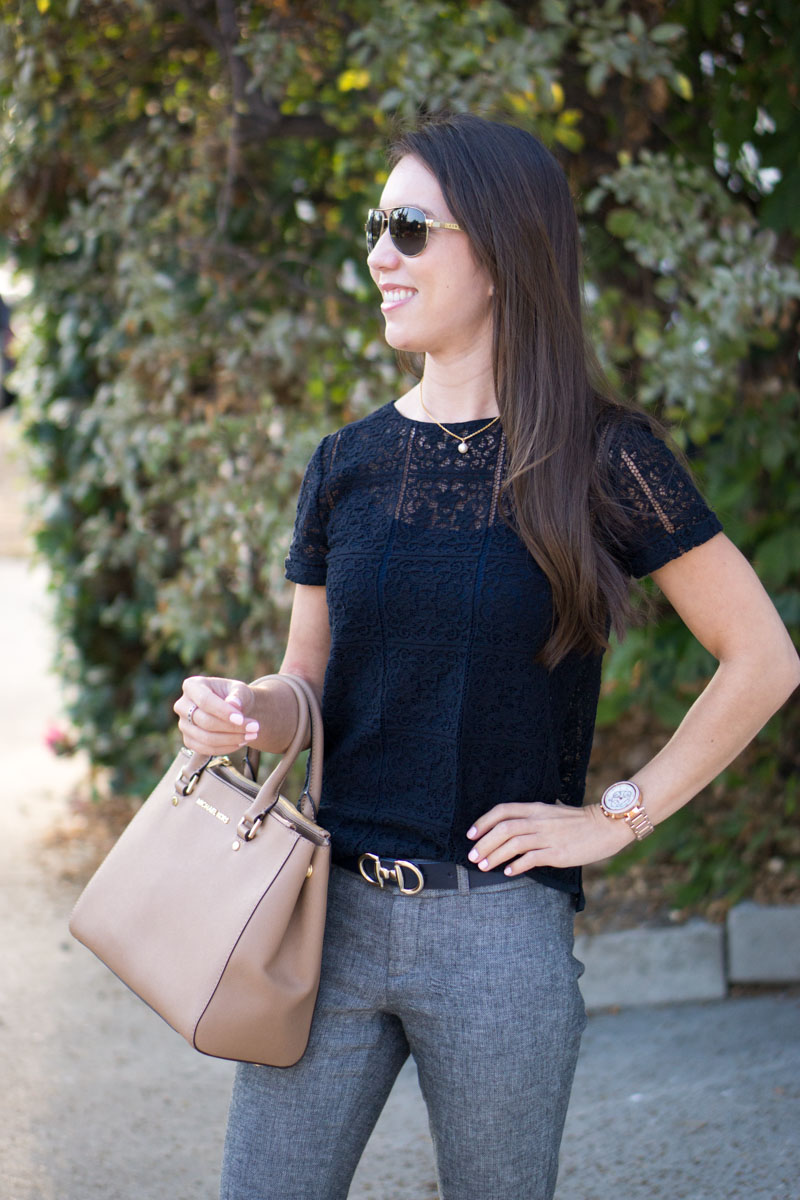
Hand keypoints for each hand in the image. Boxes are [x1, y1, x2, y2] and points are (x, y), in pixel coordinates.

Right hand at [173, 676, 259, 755]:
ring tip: (251, 735)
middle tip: (255, 728)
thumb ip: (238, 695)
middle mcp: (182, 705)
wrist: (233, 709)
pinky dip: (225, 748)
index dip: (223, 712)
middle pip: (205, 722)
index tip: (241, 719)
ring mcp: (183, 724)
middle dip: (232, 727)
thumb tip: (234, 705)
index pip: (205, 701)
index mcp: (192, 686)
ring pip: (205, 738)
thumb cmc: (235, 696)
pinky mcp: (189, 740)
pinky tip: (241, 742)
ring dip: (231, 740)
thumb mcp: (240, 689)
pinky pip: (205, 749)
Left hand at [466, 801, 632, 874]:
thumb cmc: (579, 821)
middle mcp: (539, 820)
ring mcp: (548, 836)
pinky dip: (517, 866)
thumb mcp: (553, 811)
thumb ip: (534, 815)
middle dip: (484, 843)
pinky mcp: (558, 852)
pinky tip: (508, 872)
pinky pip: (532, 858)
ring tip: (484, 867)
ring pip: (514, 844)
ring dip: (495, 856)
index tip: (470, 835)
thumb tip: (516, 824)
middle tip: (472, 857)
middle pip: (503, 828)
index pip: (502, 811)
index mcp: (535, 808)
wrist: (606, 826)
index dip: (483, 822)